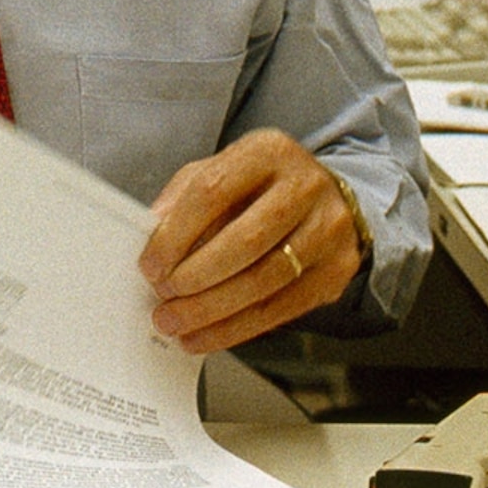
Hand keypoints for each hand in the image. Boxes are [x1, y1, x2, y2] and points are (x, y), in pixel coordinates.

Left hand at [140, 130, 362, 354]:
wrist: (327, 198)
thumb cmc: (260, 188)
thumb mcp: (222, 172)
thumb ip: (185, 197)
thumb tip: (152, 237)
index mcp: (268, 151)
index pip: (213, 192)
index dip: (176, 235)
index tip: (150, 266)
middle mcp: (305, 185)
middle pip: (244, 241)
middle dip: (195, 277)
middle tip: (162, 299)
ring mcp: (328, 228)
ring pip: (264, 280)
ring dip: (211, 310)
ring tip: (175, 323)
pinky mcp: (337, 269)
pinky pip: (281, 309)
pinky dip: (236, 328)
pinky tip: (204, 336)